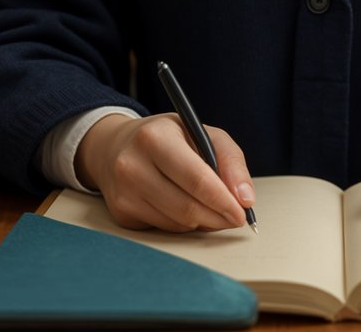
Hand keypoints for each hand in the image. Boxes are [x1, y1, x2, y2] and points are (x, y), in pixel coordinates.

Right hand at [74, 112, 254, 232]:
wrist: (115, 146)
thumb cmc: (167, 138)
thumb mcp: (200, 132)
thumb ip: (229, 159)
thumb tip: (245, 198)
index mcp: (155, 137)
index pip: (197, 179)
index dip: (223, 200)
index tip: (242, 212)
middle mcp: (133, 165)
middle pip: (187, 207)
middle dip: (218, 217)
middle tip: (235, 217)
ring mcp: (124, 192)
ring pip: (177, 223)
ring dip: (202, 222)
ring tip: (213, 210)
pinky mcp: (122, 213)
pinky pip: (164, 229)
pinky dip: (183, 224)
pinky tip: (187, 209)